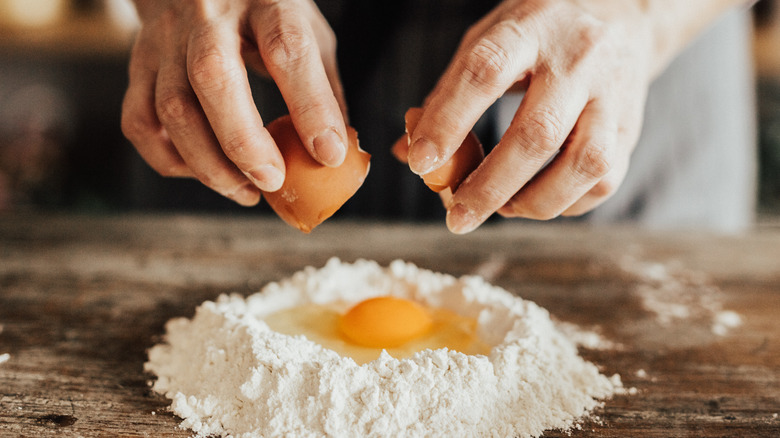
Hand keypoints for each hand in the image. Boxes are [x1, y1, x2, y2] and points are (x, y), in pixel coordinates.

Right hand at [121, 0, 346, 205]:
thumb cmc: (265, 11)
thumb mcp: (308, 31)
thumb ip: (323, 88)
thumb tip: (334, 152)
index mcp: (266, 1)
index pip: (286, 49)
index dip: (310, 106)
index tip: (329, 154)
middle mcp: (210, 15)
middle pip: (213, 77)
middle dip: (244, 143)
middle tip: (272, 181)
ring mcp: (167, 38)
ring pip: (173, 108)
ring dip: (210, 164)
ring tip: (245, 191)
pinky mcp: (139, 62)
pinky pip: (140, 121)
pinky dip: (169, 159)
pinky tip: (202, 171)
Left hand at [406, 0, 739, 232]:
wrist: (620, 12)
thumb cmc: (536, 33)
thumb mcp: (487, 41)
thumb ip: (447, 95)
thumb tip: (410, 152)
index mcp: (528, 30)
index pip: (485, 74)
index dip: (449, 122)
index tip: (421, 162)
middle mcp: (577, 60)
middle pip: (536, 134)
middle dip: (490, 186)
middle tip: (458, 216)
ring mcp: (612, 95)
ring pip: (583, 164)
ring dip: (534, 202)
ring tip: (503, 208)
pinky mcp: (631, 127)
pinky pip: (604, 181)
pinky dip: (566, 204)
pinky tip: (538, 200)